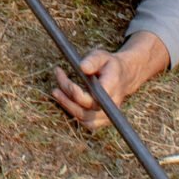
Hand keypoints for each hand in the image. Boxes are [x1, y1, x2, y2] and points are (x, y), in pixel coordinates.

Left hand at [52, 34, 169, 128]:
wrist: (123, 76)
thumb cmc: (109, 65)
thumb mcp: (101, 56)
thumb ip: (92, 60)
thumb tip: (82, 67)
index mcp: (113, 86)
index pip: (93, 97)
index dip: (76, 92)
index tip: (64, 79)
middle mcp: (112, 104)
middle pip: (86, 110)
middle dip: (67, 98)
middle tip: (55, 87)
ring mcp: (109, 114)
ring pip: (85, 118)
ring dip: (68, 106)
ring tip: (56, 92)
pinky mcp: (104, 120)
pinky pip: (87, 122)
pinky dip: (75, 113)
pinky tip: (65, 101)